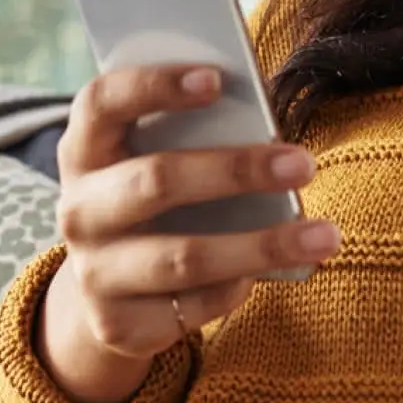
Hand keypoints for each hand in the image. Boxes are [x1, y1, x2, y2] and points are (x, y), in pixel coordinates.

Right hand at [36, 63, 340, 402]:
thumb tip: (267, 129)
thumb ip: (193, 136)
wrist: (108, 290)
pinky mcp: (116, 324)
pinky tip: (270, 273)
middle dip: (235, 170)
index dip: (154, 86)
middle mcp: (77, 211)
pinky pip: (192, 307)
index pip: (103, 103)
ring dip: (262, 245)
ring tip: (324, 236)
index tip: (217, 78)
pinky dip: (236, 288)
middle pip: (155, 182)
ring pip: (184, 257)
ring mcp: (92, 272)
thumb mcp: (154, 159)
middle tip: (303, 163)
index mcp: (83, 150)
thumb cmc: (153, 201)